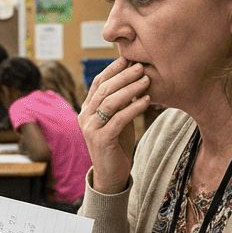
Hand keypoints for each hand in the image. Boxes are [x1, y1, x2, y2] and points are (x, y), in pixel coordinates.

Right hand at [79, 58, 151, 193]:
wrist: (111, 174)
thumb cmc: (117, 143)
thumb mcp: (118, 118)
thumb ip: (121, 101)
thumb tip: (134, 77)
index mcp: (87, 108)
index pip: (98, 82)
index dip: (112, 69)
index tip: (128, 59)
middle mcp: (85, 116)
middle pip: (104, 89)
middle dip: (124, 76)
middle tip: (140, 67)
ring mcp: (91, 128)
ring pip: (110, 102)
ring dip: (130, 89)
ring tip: (146, 81)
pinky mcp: (101, 140)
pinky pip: (118, 119)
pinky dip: (134, 108)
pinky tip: (146, 100)